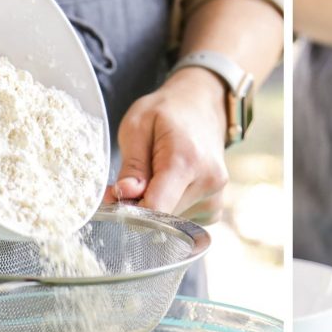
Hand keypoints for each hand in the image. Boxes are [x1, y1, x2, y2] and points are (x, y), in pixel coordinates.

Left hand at [106, 68, 229, 222]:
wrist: (201, 108)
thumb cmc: (166, 113)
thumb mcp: (137, 126)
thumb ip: (132, 165)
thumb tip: (124, 195)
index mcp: (187, 160)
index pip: (157, 207)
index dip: (130, 210)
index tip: (116, 197)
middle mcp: (208, 182)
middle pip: (162, 218)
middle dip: (140, 207)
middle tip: (130, 183)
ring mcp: (216, 198)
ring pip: (170, 223)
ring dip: (155, 208)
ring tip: (155, 177)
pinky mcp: (214, 208)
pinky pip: (182, 223)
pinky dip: (169, 209)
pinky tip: (170, 186)